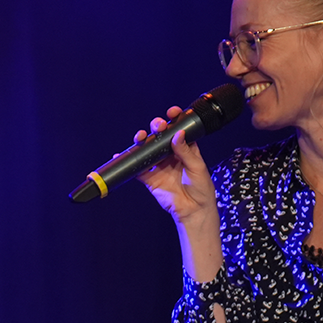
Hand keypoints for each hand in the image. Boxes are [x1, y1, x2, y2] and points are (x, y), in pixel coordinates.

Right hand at [135, 107, 218, 223]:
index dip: (175, 119)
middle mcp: (171, 155)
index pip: (178, 129)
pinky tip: (121, 155)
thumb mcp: (197, 167)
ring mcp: (160, 165)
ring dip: (142, 140)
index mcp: (186, 149)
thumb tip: (177, 135)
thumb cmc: (201, 188)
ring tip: (140, 137)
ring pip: (148, 149)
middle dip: (157, 127)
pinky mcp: (150, 178)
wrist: (193, 210)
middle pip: (160, 136)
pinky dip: (129, 161)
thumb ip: (186, 151)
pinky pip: (137, 168)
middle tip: (158, 127)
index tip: (172, 113)